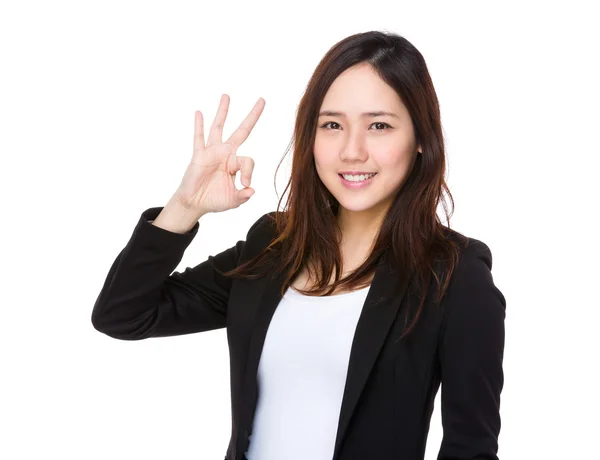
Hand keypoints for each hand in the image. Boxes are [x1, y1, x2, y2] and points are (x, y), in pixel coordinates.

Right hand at [172, 94, 264, 213]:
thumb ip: (243, 196)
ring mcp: (212, 152)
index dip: (249, 173)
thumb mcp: (233, 200)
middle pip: (242, 131)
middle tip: (262, 100)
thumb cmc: (214, 199)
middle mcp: (226, 154)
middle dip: (252, 116)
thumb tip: (251, 190)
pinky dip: (199, 126)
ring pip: (218, 127)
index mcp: (236, 164)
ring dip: (223, 112)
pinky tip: (199, 113)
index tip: (244, 185)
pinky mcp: (199, 156)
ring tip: (227, 96)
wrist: (195, 203)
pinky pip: (199, 139)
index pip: (248, 161)